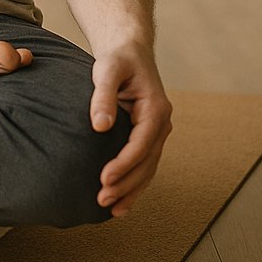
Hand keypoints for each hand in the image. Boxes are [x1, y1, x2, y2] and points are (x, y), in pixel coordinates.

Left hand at [90, 42, 172, 216]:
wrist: (129, 52)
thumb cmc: (118, 59)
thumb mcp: (107, 69)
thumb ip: (103, 96)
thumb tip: (99, 126)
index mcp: (155, 108)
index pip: (141, 144)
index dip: (124, 164)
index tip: (104, 179)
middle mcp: (161, 123)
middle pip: (146, 162)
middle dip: (127, 185)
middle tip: (102, 200)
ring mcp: (156, 132)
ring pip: (147, 168)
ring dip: (131, 190)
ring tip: (111, 209)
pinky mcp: (147, 136)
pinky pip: (144, 164)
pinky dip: (134, 184)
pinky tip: (121, 202)